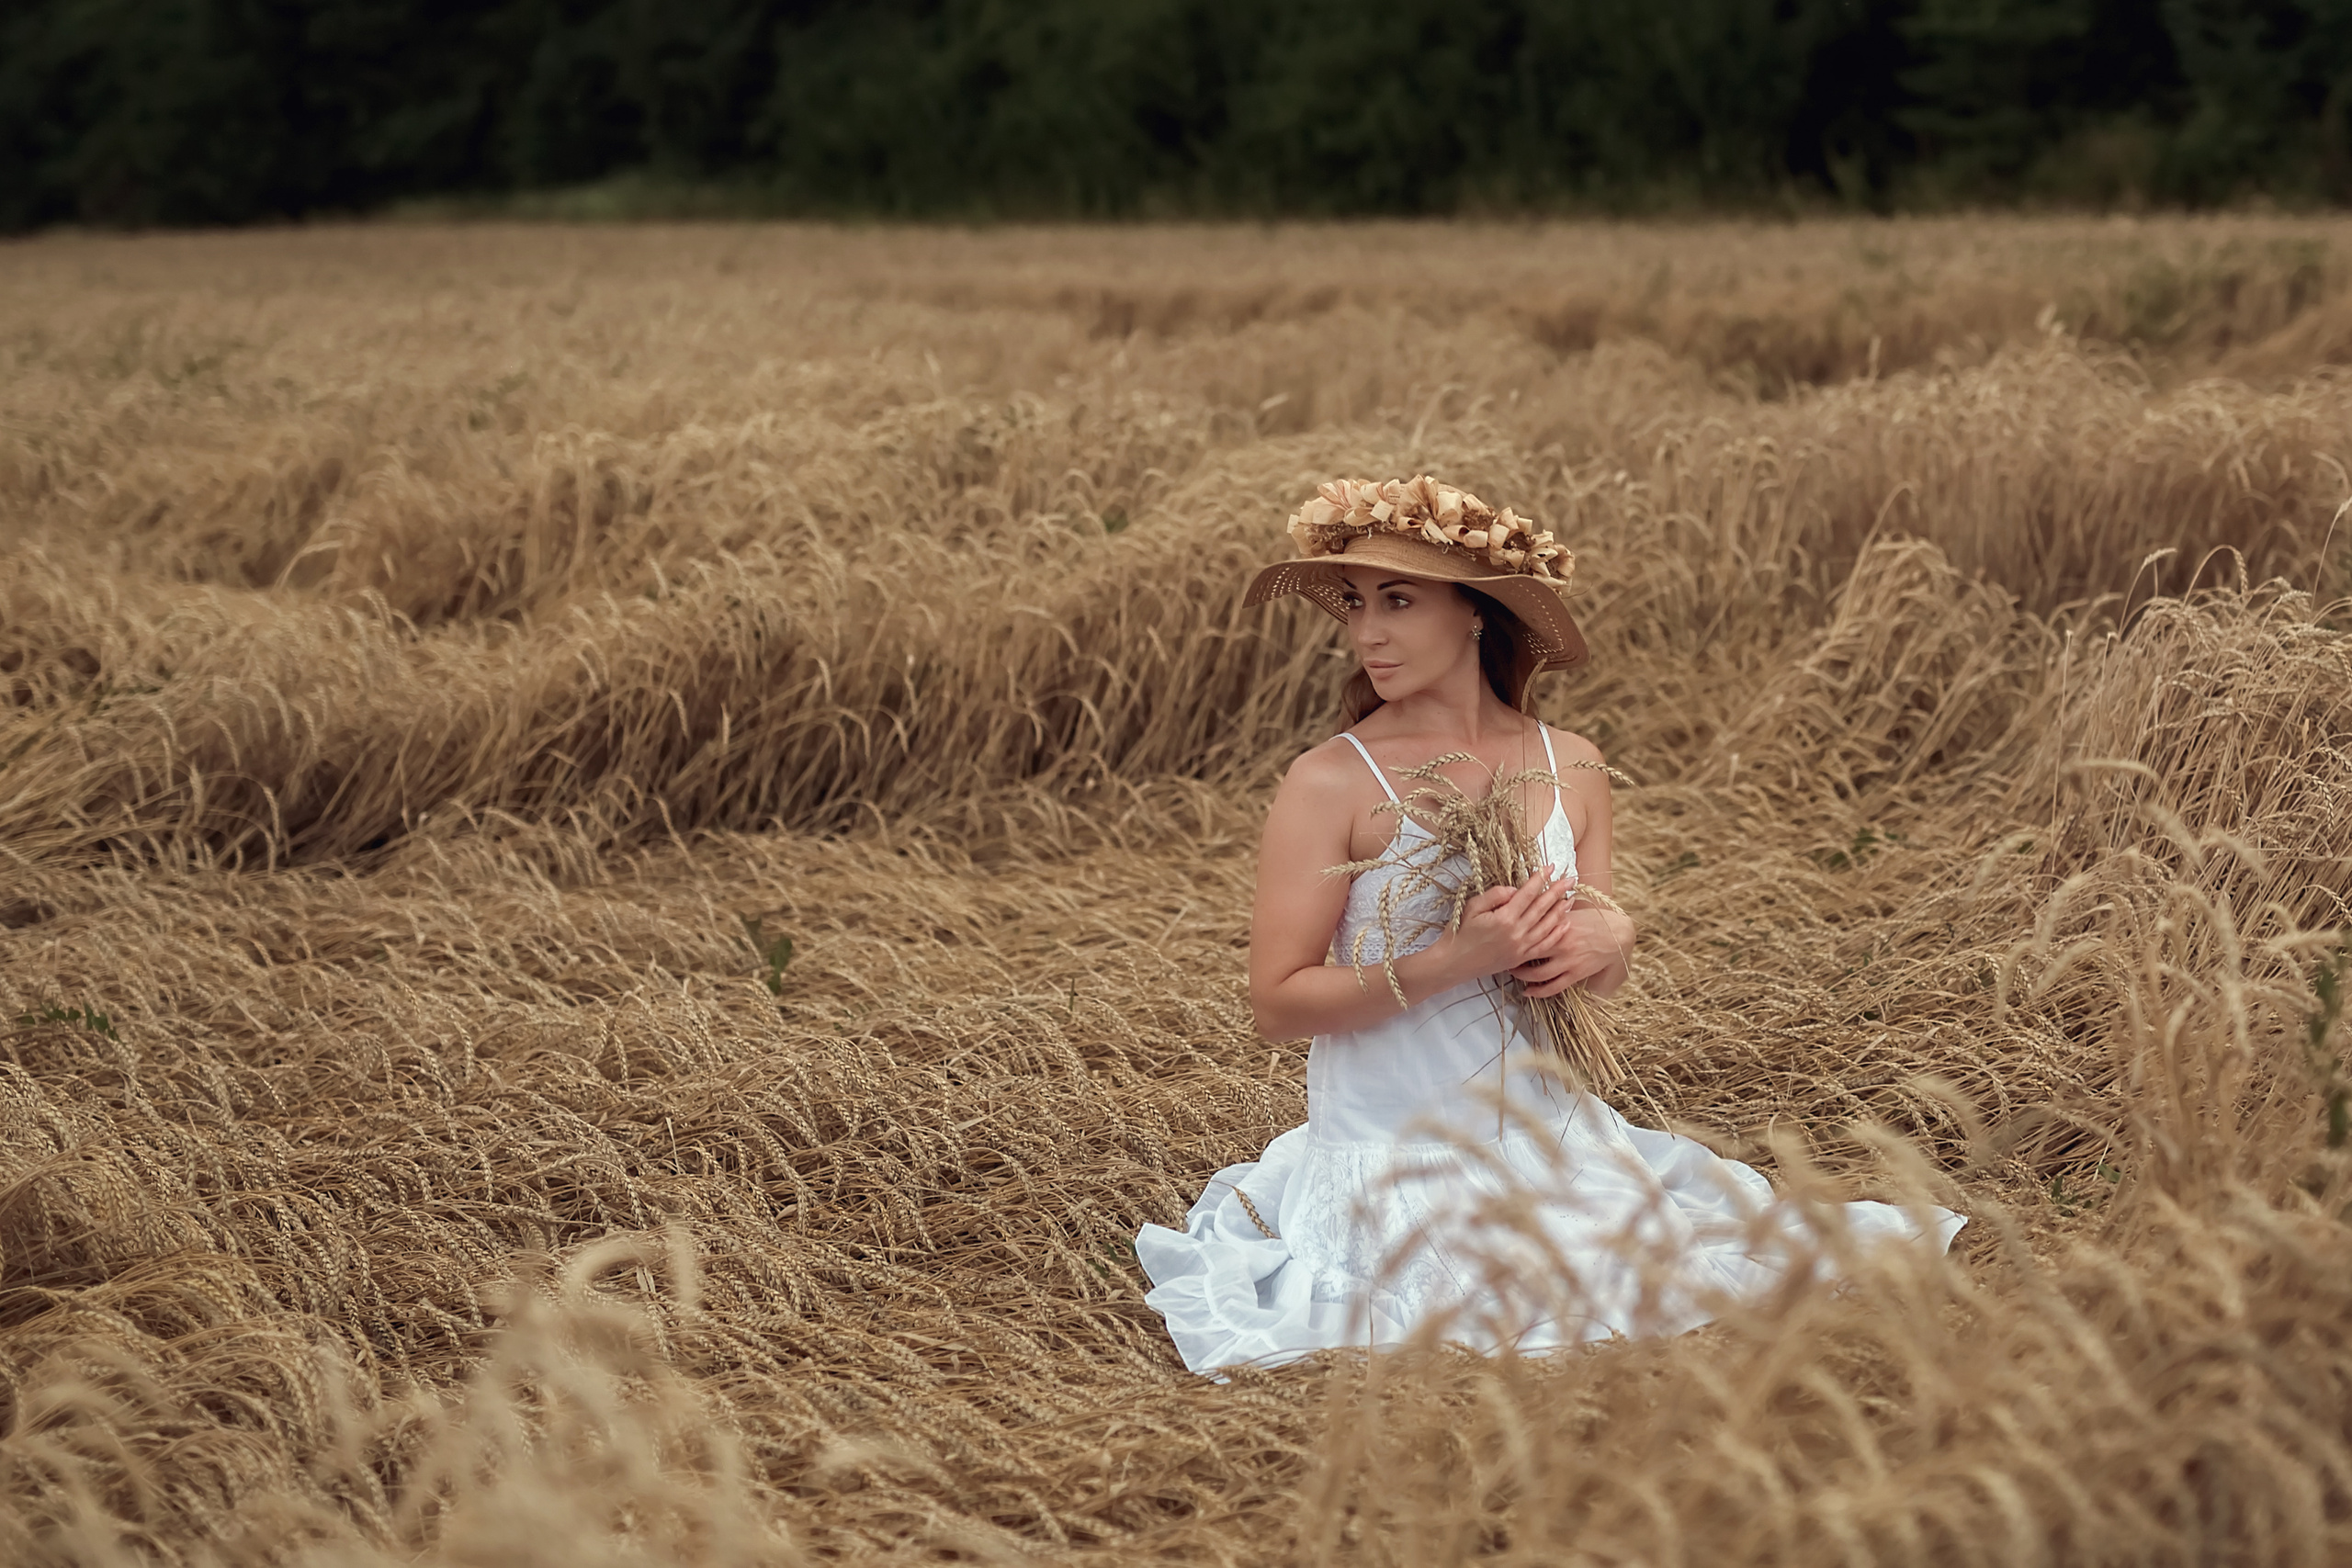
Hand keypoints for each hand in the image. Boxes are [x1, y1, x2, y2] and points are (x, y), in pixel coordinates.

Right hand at [1443, 866, 1575, 986]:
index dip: (1540, 879)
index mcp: (1504, 918)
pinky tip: (1565, 924)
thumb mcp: (1472, 907)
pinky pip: (1544, 945)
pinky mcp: (1521, 958)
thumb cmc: (1460, 932)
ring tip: (1571, 898)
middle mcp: (1516, 933)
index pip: (1527, 894)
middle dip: (1557, 892)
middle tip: (1570, 879)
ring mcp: (1521, 947)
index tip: (1550, 867)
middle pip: (1542, 908)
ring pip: (1547, 926)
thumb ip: (1495, 895)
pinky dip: (1556, 934)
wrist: (1455, 963)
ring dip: (1560, 911)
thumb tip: (1515, 890)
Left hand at [1513, 906, 1634, 998]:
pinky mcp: (1576, 973)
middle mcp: (1560, 943)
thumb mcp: (1568, 910)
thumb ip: (1548, 912)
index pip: (1528, 928)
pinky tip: (1528, 992)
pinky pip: (1553, 987)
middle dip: (1512, 956)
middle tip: (1501, 957)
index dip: (1512, 933)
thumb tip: (1526, 906)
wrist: (1616, 933)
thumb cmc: (1591, 919)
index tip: (1500, 935)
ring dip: (1522, 975)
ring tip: (1513, 973)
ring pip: (1537, 973)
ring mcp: (1568, 960)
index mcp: (1557, 923)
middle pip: (1528, 952)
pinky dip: (1538, 992)